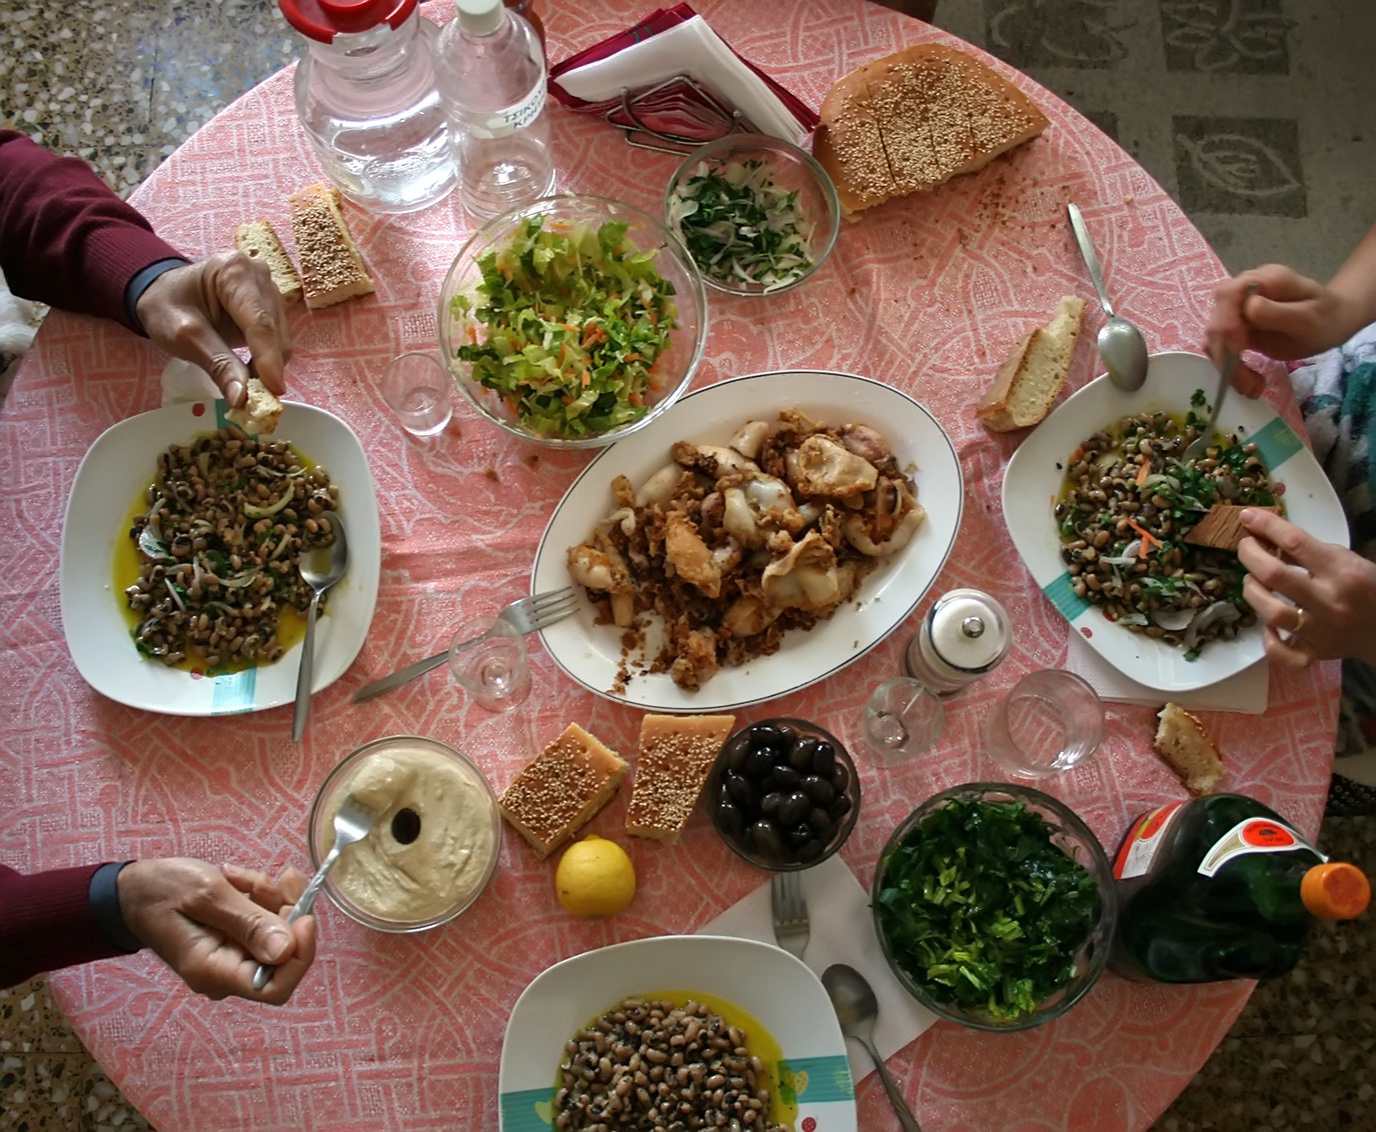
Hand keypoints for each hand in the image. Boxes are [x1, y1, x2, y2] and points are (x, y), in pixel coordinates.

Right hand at [117, 858, 315, 1004]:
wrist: (131, 890)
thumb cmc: (159, 891)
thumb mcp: (205, 895)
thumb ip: (248, 922)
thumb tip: (287, 950)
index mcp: (215, 972)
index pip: (276, 988)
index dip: (301, 955)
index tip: (305, 916)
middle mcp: (227, 973)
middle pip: (284, 953)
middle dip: (286, 910)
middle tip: (276, 877)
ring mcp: (232, 956)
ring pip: (278, 930)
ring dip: (270, 896)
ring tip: (237, 875)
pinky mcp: (236, 939)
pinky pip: (264, 920)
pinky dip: (260, 895)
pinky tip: (236, 878)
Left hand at [135, 251, 290, 408]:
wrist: (165, 293)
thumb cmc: (167, 307)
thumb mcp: (183, 337)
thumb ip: (216, 364)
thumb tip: (241, 398)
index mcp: (234, 272)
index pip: (259, 321)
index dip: (268, 358)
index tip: (274, 390)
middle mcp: (259, 275)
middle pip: (274, 330)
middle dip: (269, 366)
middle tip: (254, 398)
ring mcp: (269, 289)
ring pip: (281, 337)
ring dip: (269, 365)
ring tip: (246, 383)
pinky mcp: (272, 306)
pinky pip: (278, 338)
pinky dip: (268, 360)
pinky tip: (250, 370)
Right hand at [1205, 264, 1362, 392]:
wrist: (1330, 321)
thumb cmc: (1324, 318)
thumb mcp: (1310, 317)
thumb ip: (1280, 312)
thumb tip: (1248, 308)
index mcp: (1262, 280)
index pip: (1227, 297)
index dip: (1227, 324)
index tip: (1241, 352)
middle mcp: (1242, 291)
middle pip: (1216, 320)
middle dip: (1226, 355)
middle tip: (1250, 384)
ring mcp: (1235, 310)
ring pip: (1214, 339)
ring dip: (1227, 367)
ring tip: (1253, 386)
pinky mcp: (1233, 328)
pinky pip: (1220, 349)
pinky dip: (1229, 368)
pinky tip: (1249, 381)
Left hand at [1237, 508, 1375, 668]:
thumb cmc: (1365, 586)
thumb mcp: (1344, 559)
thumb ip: (1306, 549)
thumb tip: (1263, 532)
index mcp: (1342, 571)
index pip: (1295, 542)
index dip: (1266, 526)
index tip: (1247, 517)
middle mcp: (1329, 601)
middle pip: (1275, 576)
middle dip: (1250, 556)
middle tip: (1246, 547)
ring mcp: (1321, 631)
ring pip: (1272, 613)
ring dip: (1253, 592)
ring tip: (1252, 581)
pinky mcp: (1315, 653)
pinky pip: (1282, 653)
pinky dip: (1269, 640)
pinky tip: (1268, 626)